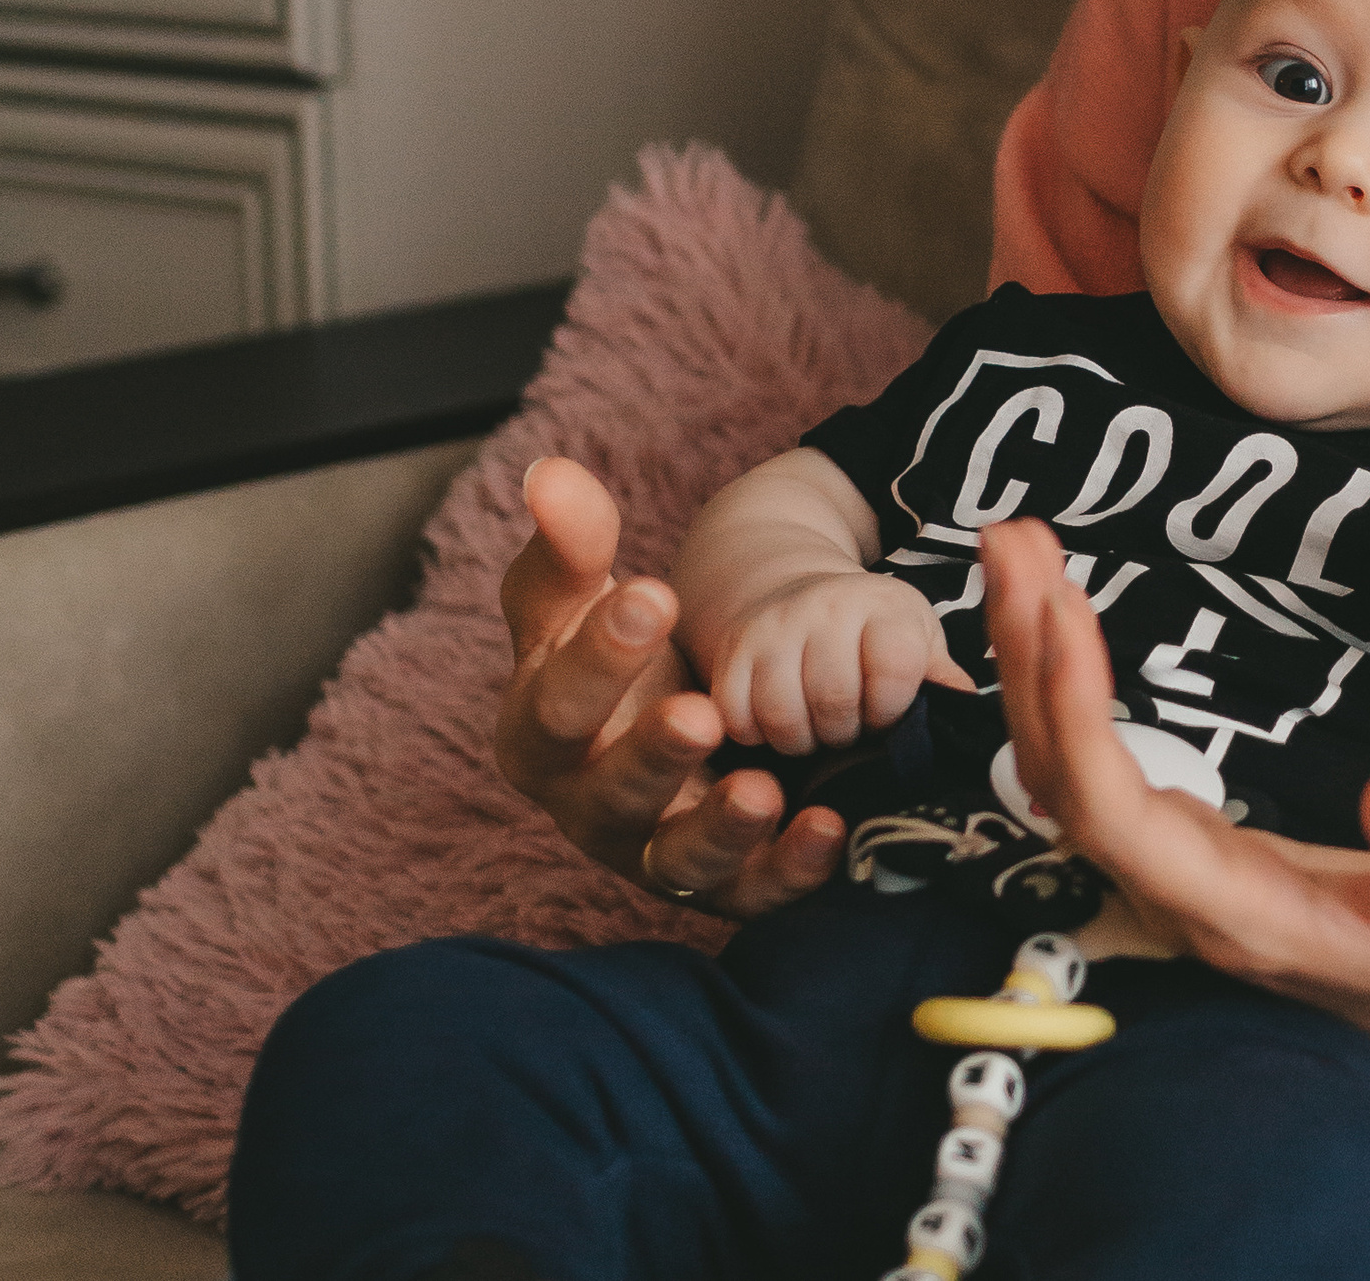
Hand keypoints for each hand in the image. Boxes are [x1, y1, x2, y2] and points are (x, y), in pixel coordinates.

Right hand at [495, 457, 844, 917]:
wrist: (680, 710)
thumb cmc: (617, 653)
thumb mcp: (588, 598)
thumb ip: (572, 543)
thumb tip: (550, 475)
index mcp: (540, 736)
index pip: (553, 708)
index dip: (597, 657)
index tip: (650, 595)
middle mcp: (590, 806)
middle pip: (610, 794)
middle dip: (652, 756)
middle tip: (699, 714)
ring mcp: (657, 852)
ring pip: (678, 863)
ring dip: (719, 830)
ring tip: (761, 790)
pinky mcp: (725, 884)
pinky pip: (754, 893)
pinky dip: (790, 870)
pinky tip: (829, 828)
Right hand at [705, 570, 973, 754]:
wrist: (798, 591)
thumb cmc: (872, 632)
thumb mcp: (917, 640)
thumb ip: (939, 675)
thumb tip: (966, 709)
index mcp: (885, 607)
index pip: (893, 667)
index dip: (891, 707)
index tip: (886, 713)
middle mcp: (827, 606)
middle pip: (833, 699)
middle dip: (845, 732)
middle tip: (848, 728)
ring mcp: (774, 626)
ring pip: (781, 713)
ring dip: (801, 740)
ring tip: (815, 731)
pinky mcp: (732, 649)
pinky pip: (737, 715)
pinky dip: (756, 735)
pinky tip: (777, 725)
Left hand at [981, 517, 1369, 1117]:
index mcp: (1241, 916)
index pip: (1111, 812)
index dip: (1074, 712)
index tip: (1065, 606)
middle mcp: (1184, 898)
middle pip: (1060, 777)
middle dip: (1026, 655)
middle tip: (1014, 536)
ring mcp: (1177, 873)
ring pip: (1065, 767)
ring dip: (1033, 656)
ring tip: (1022, 548)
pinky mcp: (1186, 847)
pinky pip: (1094, 761)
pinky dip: (1066, 679)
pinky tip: (1061, 615)